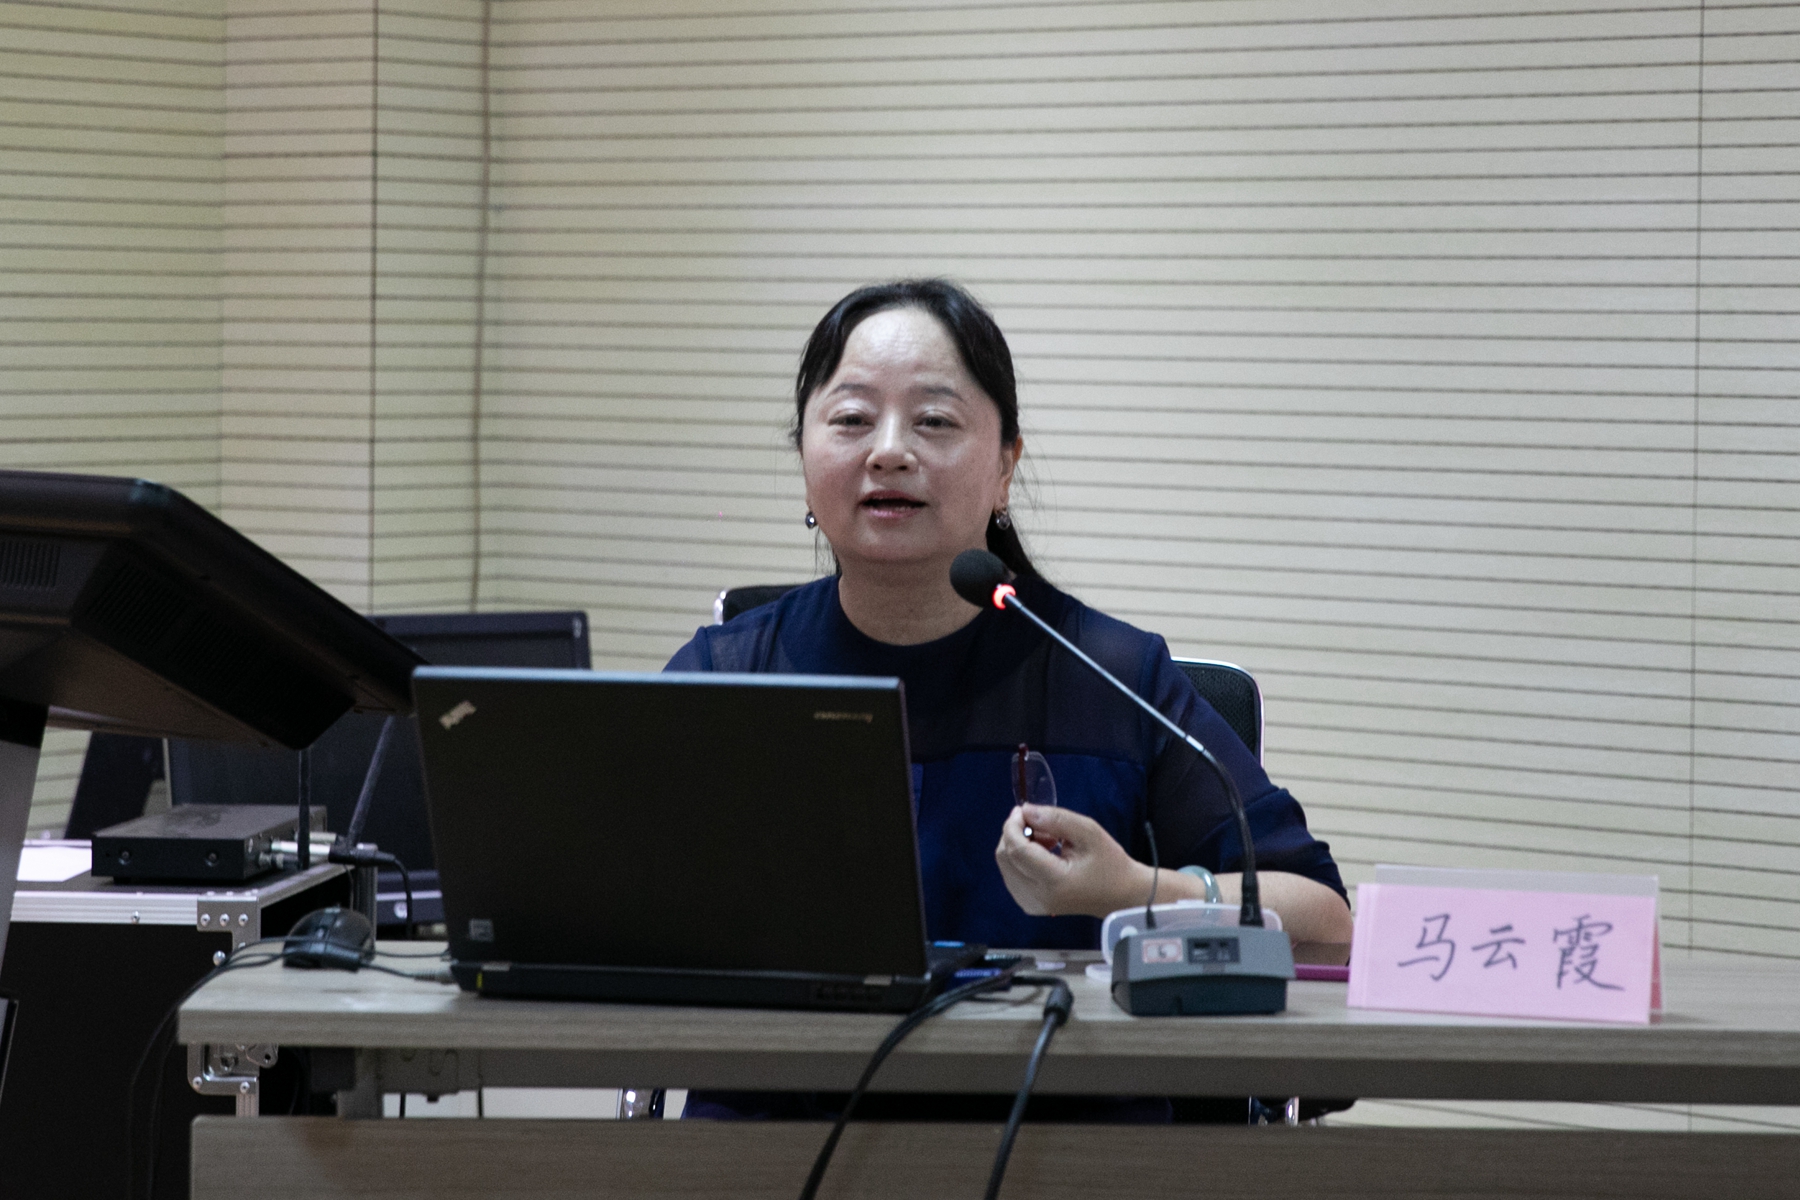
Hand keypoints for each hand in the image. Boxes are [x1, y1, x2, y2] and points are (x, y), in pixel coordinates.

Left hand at [994, 803, 1153, 918]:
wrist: (1120, 895)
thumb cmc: (1109, 863)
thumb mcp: (1089, 832)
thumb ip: (1056, 819)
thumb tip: (1025, 810)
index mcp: (1054, 880)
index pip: (1017, 851)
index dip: (1013, 826)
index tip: (1022, 810)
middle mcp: (1038, 896)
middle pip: (1005, 858)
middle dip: (1014, 833)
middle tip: (1039, 824)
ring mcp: (1033, 904)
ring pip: (1005, 866)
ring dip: (1018, 845)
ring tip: (1046, 841)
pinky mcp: (1030, 905)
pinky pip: (1011, 875)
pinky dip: (1020, 859)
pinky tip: (1041, 855)